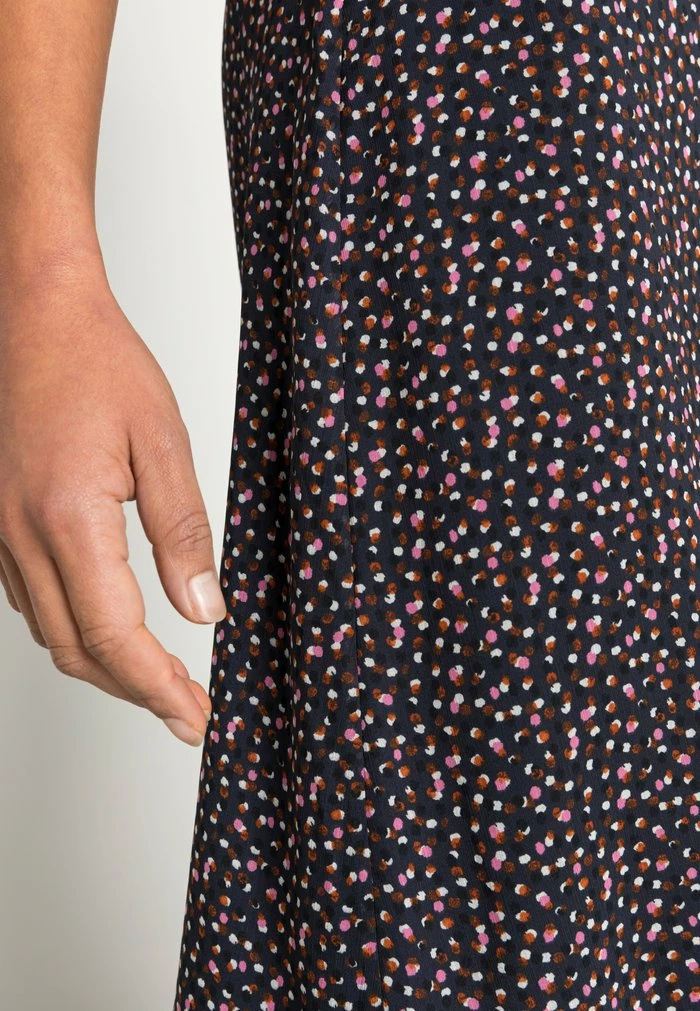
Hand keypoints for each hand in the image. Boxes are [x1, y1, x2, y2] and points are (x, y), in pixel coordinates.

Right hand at [0, 255, 225, 745]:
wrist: (33, 313)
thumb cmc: (97, 362)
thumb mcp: (162, 442)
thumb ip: (184, 533)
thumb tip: (203, 609)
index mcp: (69, 518)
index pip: (115, 635)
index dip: (157, 687)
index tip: (194, 716)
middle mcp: (22, 535)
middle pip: (77, 650)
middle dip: (135, 691)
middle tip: (185, 711)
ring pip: (50, 632)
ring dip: (104, 666)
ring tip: (157, 680)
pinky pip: (30, 600)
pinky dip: (72, 629)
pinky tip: (105, 627)